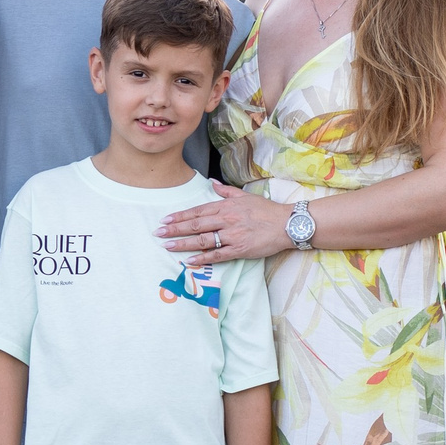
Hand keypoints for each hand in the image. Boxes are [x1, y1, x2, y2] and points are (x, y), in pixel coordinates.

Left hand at [157, 183, 291, 265]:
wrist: (287, 224)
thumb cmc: (266, 210)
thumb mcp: (245, 196)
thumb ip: (226, 191)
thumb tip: (212, 184)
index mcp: (226, 206)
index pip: (198, 211)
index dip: (180, 216)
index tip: (165, 219)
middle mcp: (227, 219)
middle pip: (196, 225)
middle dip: (175, 229)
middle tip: (158, 233)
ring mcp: (233, 235)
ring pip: (203, 240)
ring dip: (183, 243)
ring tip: (168, 246)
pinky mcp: (240, 249)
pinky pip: (218, 255)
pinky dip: (203, 258)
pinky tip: (189, 260)